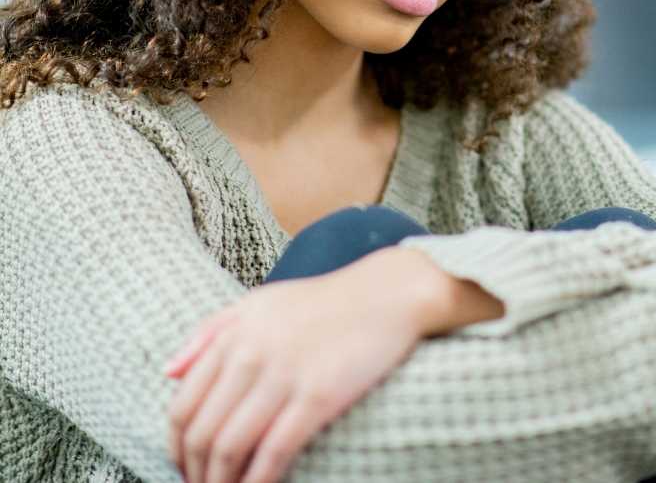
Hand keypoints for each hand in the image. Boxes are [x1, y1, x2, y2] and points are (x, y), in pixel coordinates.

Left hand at [164, 246, 434, 482]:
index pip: (182, 406)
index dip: (177, 448)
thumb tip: (168, 372)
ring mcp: (283, 376)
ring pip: (229, 449)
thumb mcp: (260, 301)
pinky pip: (273, 452)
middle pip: (201, 434)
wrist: (386, 294)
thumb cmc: (323, 301)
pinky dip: (257, 482)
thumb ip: (210, 331)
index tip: (186, 468)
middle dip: (195, 474)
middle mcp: (250, 354)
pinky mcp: (317, 396)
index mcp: (233, 333)